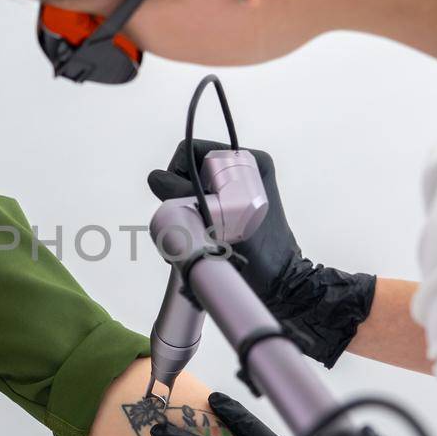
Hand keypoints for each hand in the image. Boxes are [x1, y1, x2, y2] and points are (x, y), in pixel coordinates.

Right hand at [147, 139, 375, 367]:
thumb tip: (155, 178)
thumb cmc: (259, 254)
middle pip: (188, 172)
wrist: (281, 284)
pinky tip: (194, 243)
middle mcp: (243, 170)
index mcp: (249, 161)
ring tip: (191, 239)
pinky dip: (190, 222)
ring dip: (182, 214)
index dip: (177, 173)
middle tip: (187, 225)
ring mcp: (236, 190)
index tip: (183, 202)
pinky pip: (197, 206)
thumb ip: (185, 195)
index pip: (192, 151)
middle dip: (178, 198)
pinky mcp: (229, 209)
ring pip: (188, 192)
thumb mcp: (217, 220)